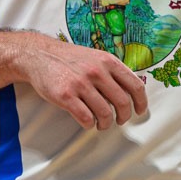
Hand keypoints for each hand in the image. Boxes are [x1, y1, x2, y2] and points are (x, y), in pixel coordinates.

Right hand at [17, 34, 148, 130]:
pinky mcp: (66, 95)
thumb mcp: (95, 57)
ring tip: (102, 124)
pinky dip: (90, 124)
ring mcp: (81, 83)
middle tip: (120, 120)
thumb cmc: (69, 59)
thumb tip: (130, 92)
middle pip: (122, 102)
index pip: (135, 85)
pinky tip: (88, 122)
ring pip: (105, 113)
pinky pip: (86, 118)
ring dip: (106, 124)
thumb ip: (112, 71)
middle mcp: (97, 71)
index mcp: (108, 61)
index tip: (140, 110)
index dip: (141, 102)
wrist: (39, 55)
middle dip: (124, 116)